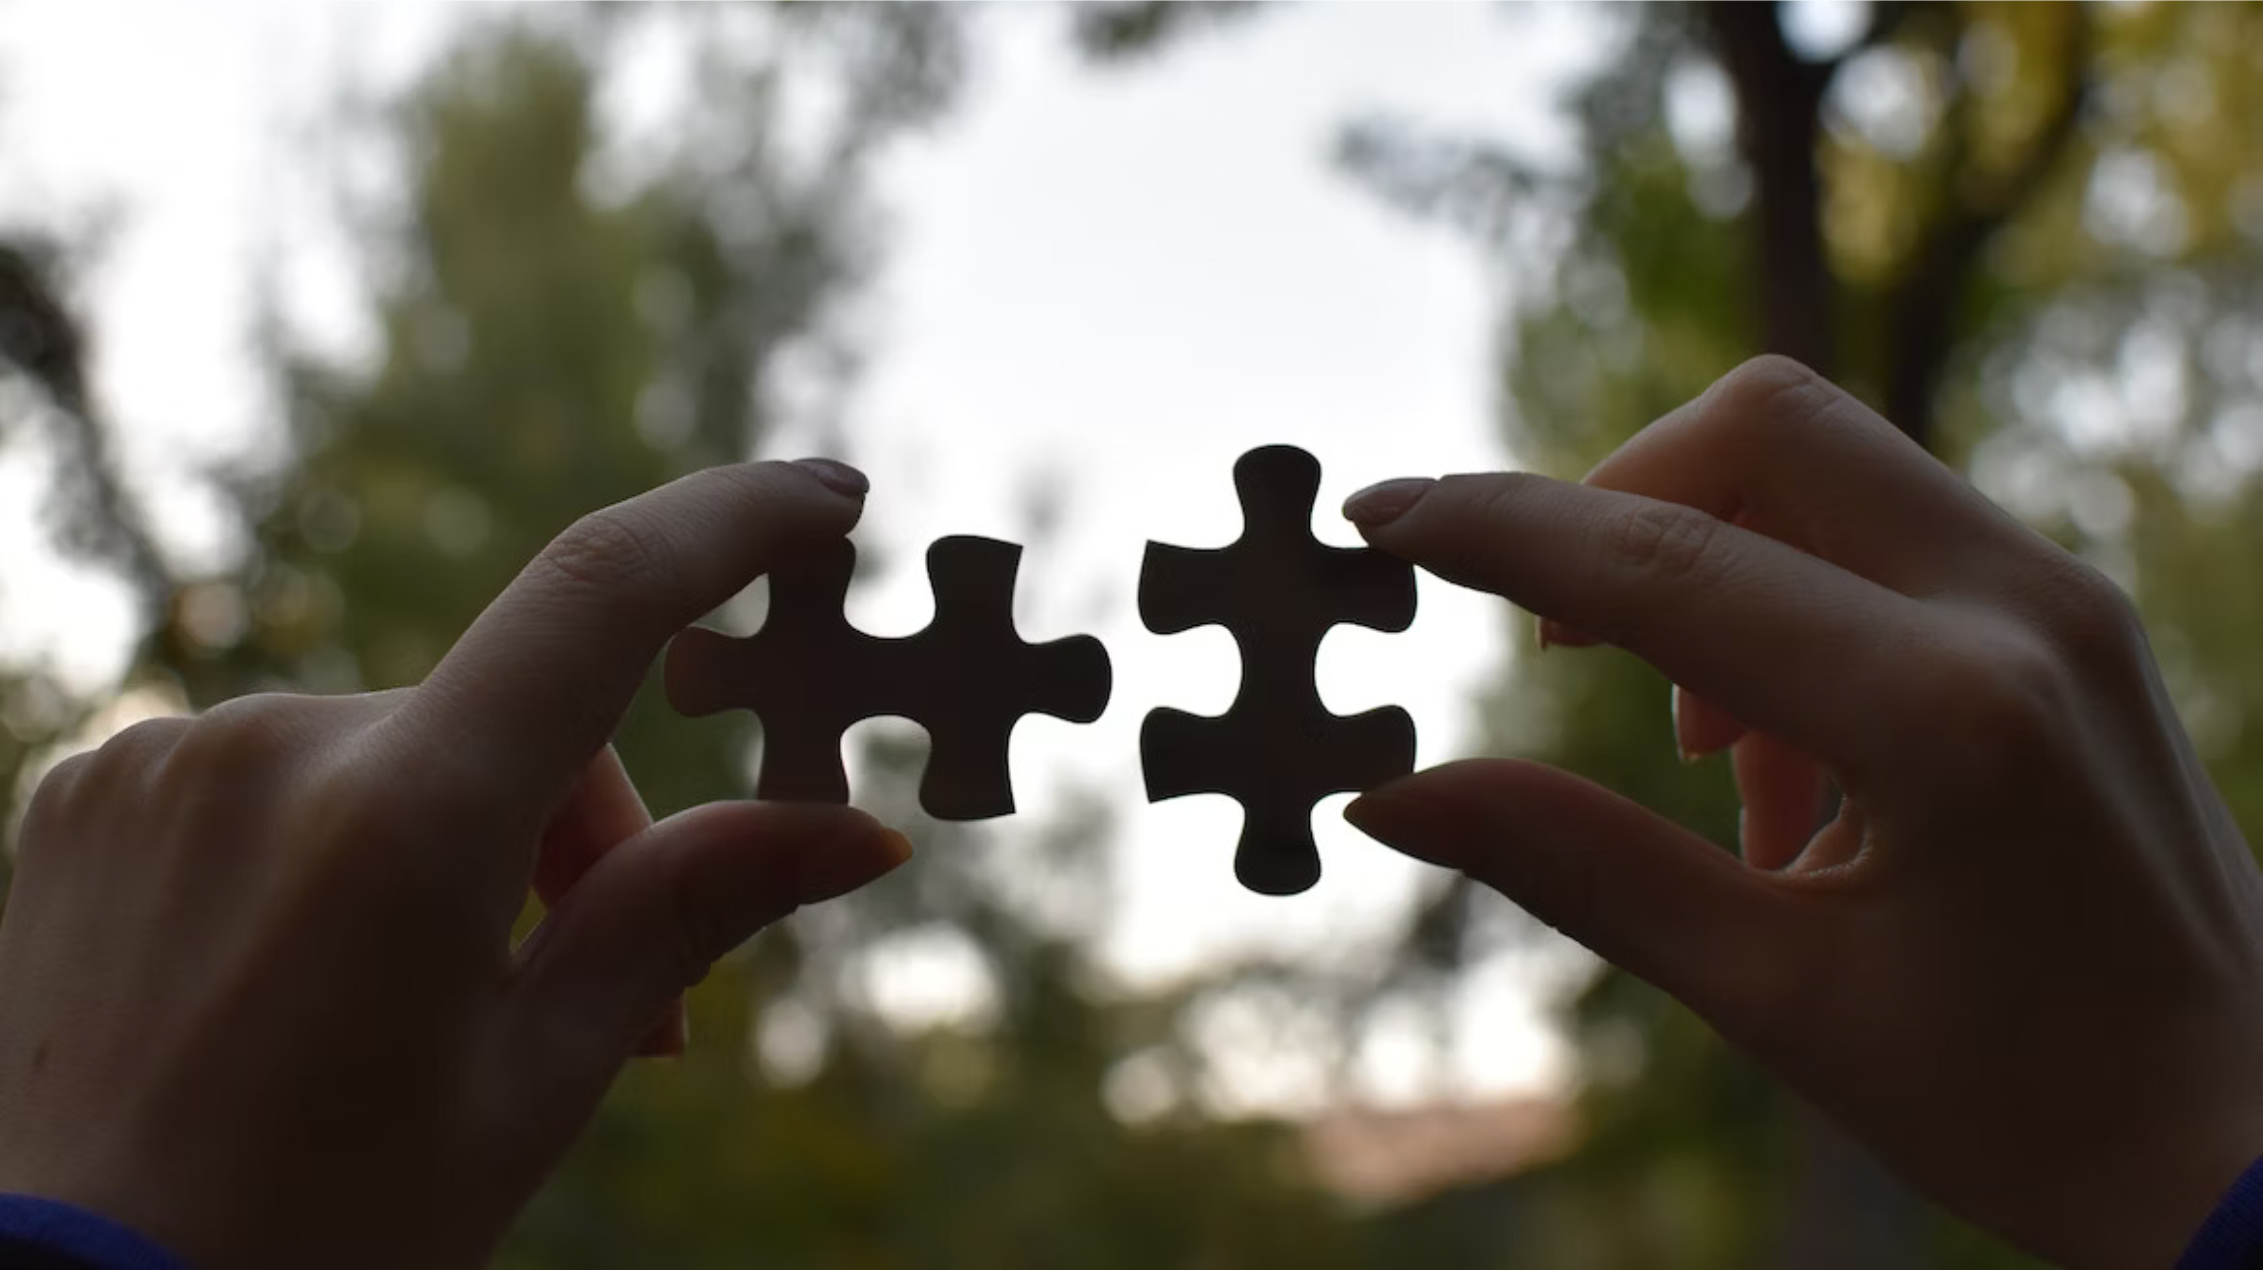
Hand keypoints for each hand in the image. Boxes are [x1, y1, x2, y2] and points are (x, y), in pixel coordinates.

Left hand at [0, 459, 909, 1264]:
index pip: (600, 595)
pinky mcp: (92, 787)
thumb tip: (862, 836)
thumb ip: (687, 914)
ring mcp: (162, 760)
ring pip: (397, 753)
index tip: (828, 497)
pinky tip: (314, 977)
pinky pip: (279, 772)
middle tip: (628, 1019)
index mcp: (403, 819)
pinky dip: (339, 844)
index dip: (732, 523)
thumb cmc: (322, 1227)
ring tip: (441, 1017)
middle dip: (585, 845)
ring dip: (460, 849)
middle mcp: (269, 746)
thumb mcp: (534, 1080)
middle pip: (511, 726)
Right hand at [1342, 357, 2262, 1265]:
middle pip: (1764, 425)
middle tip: (1553, 643)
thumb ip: (1577, 866)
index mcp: (1945, 717)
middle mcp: (2021, 611)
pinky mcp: (2071, 620)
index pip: (1666, 569)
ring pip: (1830, 463)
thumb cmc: (2029, 1101)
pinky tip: (1787, 773)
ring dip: (1710, 562)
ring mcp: (2062, 600)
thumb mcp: (1781, 997)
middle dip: (1616, 499)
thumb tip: (1393, 798)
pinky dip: (1791, 597)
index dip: (1497, 532)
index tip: (1377, 515)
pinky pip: (1891, 532)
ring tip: (1708, 765)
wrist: (2254, 1142)